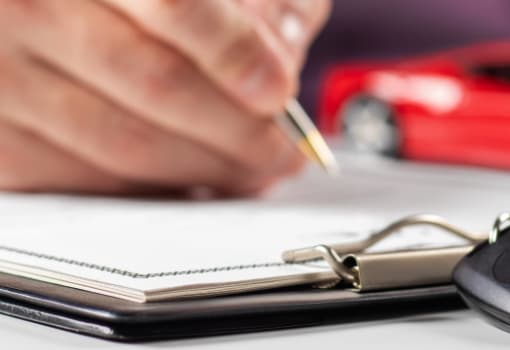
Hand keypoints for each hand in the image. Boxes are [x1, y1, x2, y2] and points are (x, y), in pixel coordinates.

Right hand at [0, 0, 330, 195]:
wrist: (35, 15)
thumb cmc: (128, 6)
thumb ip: (247, 0)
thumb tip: (281, 53)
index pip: (173, 3)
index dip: (235, 52)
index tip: (278, 90)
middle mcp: (28, 8)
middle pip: (157, 82)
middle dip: (240, 129)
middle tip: (283, 149)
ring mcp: (2, 75)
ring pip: (126, 142)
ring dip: (207, 168)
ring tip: (252, 170)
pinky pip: (89, 182)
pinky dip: (155, 189)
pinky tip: (194, 180)